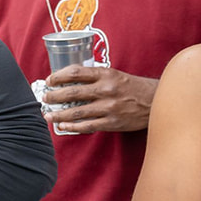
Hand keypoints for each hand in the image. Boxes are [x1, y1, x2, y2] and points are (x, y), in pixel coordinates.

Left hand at [43, 65, 157, 132]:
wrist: (155, 101)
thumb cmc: (131, 87)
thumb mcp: (114, 74)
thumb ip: (94, 77)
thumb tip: (69, 80)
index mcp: (105, 74)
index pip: (75, 73)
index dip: (58, 77)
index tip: (49, 80)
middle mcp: (105, 90)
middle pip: (72, 93)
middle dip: (54, 96)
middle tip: (44, 98)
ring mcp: (108, 107)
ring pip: (76, 112)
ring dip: (58, 114)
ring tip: (48, 115)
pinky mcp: (112, 122)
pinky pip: (87, 125)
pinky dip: (72, 127)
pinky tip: (63, 126)